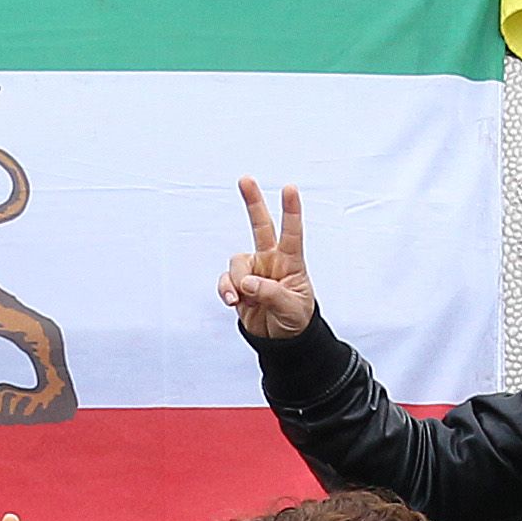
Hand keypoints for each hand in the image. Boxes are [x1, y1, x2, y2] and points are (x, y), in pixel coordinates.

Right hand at [215, 179, 318, 341]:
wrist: (281, 340)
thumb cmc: (295, 319)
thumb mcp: (291, 308)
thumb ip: (270, 293)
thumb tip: (247, 283)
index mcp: (291, 262)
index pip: (292, 233)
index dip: (291, 211)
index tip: (290, 188)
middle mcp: (270, 261)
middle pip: (260, 226)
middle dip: (252, 202)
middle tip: (245, 179)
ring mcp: (253, 272)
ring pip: (237, 263)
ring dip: (238, 281)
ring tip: (245, 299)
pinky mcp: (238, 286)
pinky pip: (226, 281)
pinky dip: (226, 291)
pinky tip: (234, 302)